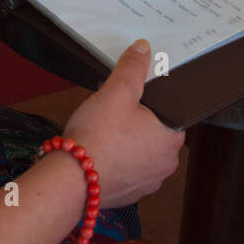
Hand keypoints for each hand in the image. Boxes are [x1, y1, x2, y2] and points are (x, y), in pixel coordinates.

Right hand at [63, 40, 184, 206]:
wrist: (71, 180)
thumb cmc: (98, 136)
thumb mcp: (116, 92)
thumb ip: (132, 68)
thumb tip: (143, 49)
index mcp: (171, 138)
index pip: (169, 114)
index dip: (149, 103)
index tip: (130, 99)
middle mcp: (166, 164)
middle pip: (154, 133)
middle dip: (135, 123)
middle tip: (111, 114)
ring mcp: (148, 183)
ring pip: (140, 154)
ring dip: (125, 145)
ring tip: (100, 134)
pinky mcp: (129, 194)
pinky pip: (126, 172)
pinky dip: (115, 163)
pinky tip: (97, 155)